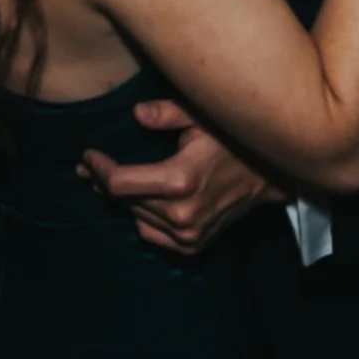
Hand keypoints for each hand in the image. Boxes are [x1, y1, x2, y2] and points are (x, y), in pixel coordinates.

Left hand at [80, 101, 285, 254]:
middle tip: (89, 167)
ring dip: (122, 200)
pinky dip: (142, 219)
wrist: (270, 175)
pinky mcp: (194, 245)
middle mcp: (181, 214)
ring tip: (107, 182)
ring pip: (136, 218)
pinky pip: (153, 235)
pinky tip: (140, 201)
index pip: (120, 182)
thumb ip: (167, 113)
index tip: (88, 156)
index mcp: (180, 180)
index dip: (99, 168)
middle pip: (124, 201)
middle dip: (103, 182)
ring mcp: (188, 234)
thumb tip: (135, 114)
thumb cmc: (233, 139)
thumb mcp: (202, 117)